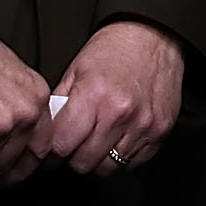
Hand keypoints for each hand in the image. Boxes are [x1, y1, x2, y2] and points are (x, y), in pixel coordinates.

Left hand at [32, 19, 185, 177]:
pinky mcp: (161, 131)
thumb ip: (58, 106)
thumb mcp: (75, 71)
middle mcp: (120, 113)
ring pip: (108, 168)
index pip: (61, 146)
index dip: (51, 151)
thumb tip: (44, 138)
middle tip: (74, 145)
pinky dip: (122, 158)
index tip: (52, 149)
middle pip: (83, 163)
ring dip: (98, 160)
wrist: (155, 37)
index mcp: (93, 96)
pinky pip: (134, 164)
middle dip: (73, 157)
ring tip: (96, 143)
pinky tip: (117, 141)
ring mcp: (143, 124)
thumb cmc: (113, 51)